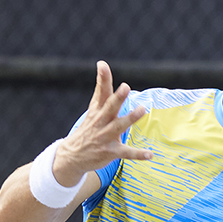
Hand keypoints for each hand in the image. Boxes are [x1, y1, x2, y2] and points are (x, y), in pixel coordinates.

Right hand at [52, 61, 152, 185]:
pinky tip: (150, 154)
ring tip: (142, 109)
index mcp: (97, 111)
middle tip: (125, 86)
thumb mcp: (93, 109)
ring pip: (118, 127)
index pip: (100, 92)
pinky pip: (126, 153)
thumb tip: (102, 64)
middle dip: (117, 97)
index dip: (102, 79)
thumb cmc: (88, 129)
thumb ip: (101, 89)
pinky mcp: (110, 152)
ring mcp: (105, 137)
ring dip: (130, 118)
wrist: (72, 157)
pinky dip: (138, 154)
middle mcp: (100, 122)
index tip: (102, 65)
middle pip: (109, 107)